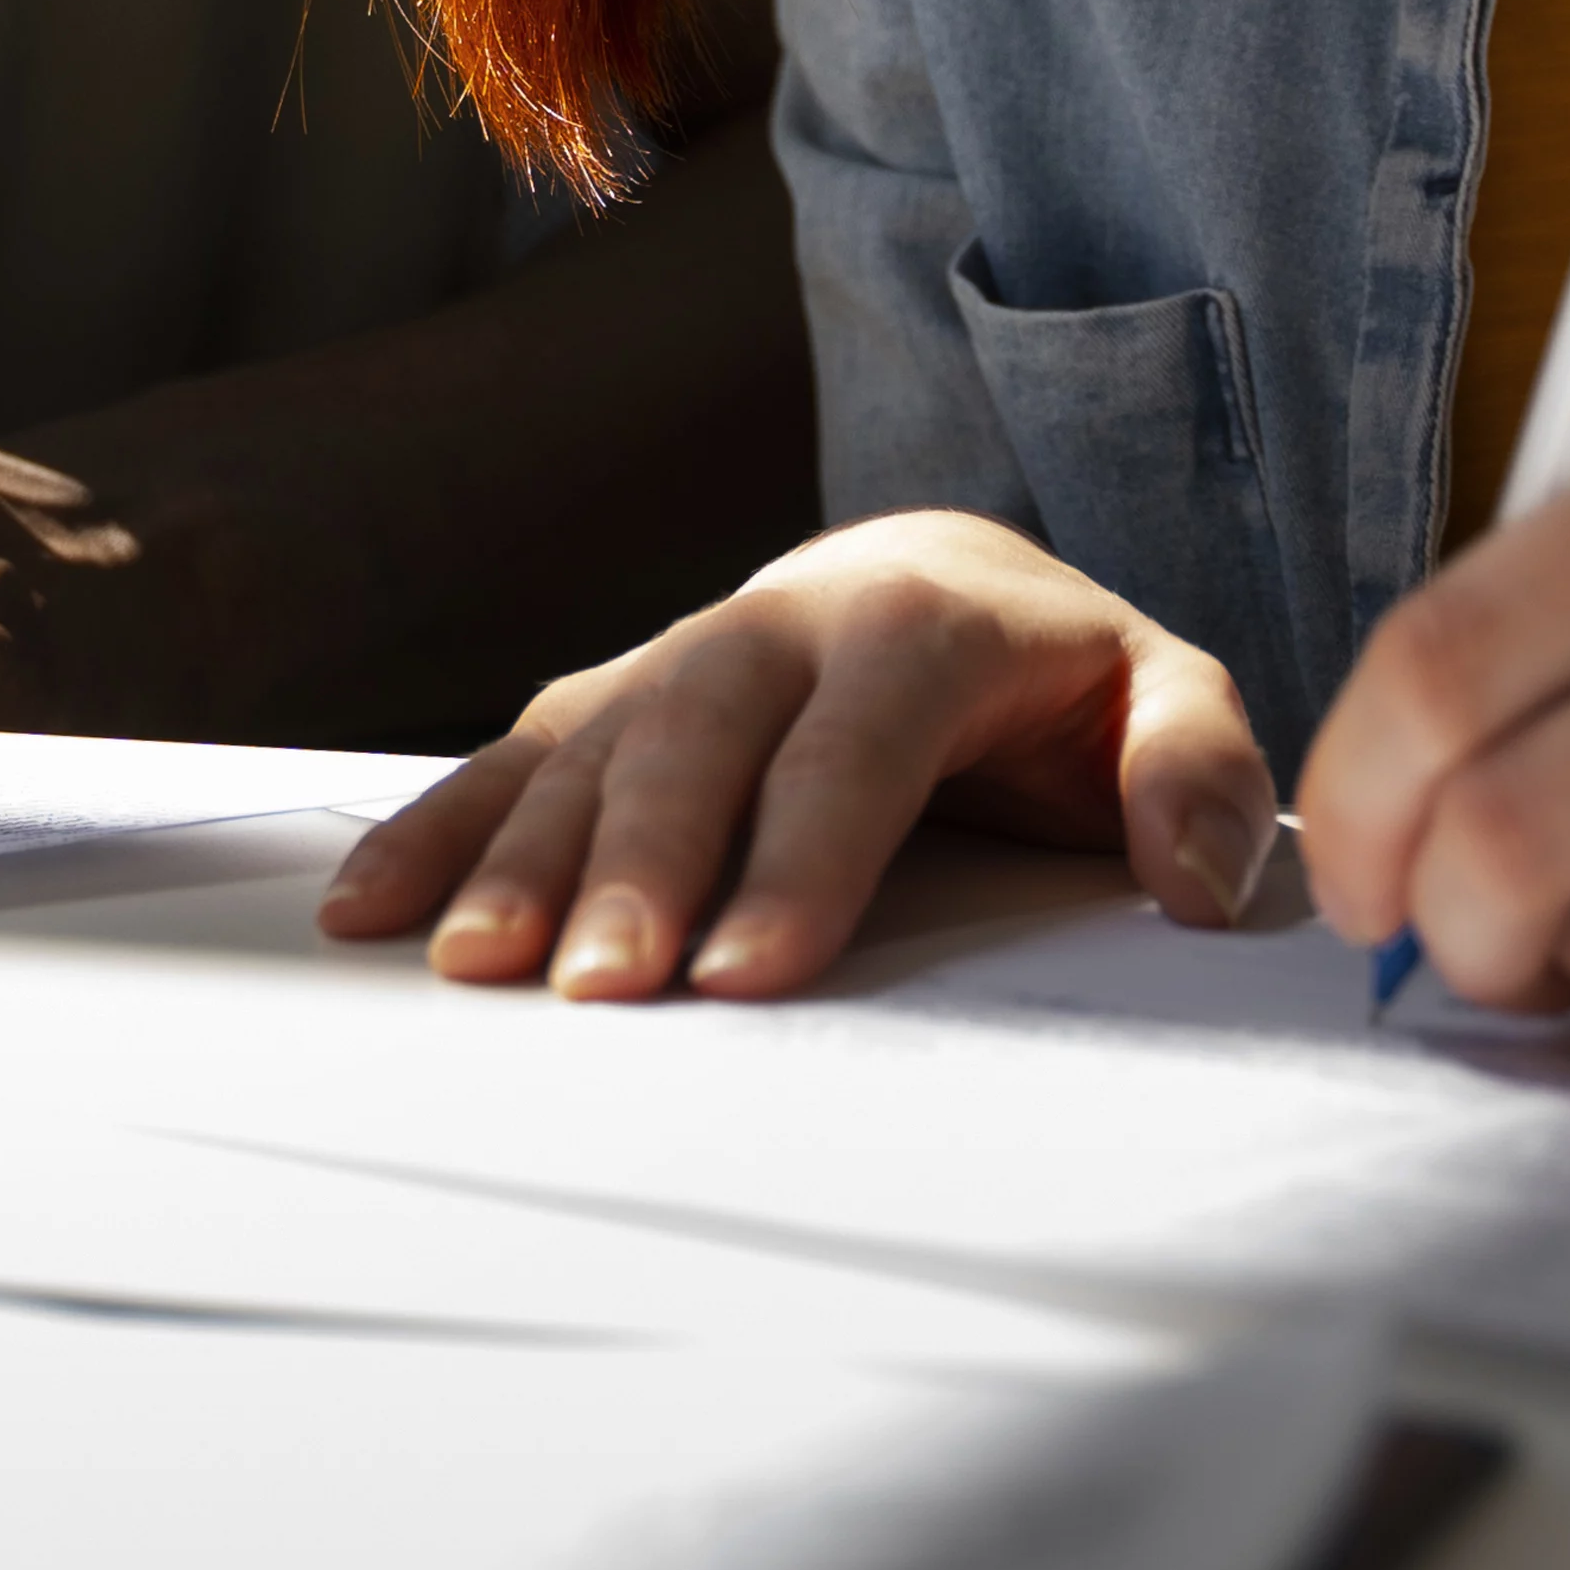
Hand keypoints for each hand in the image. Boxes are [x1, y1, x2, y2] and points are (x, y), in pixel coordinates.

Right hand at [309, 510, 1272, 1000]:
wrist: (952, 578)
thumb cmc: (1062, 680)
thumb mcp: (1168, 697)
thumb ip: (1199, 769)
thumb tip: (1199, 881)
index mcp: (921, 616)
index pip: (856, 742)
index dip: (802, 855)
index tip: (753, 974)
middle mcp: (783, 619)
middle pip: (699, 736)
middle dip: (643, 865)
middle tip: (604, 991)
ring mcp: (686, 652)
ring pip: (595, 742)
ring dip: (525, 852)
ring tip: (477, 967)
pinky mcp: (620, 692)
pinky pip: (518, 751)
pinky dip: (441, 825)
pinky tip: (370, 908)